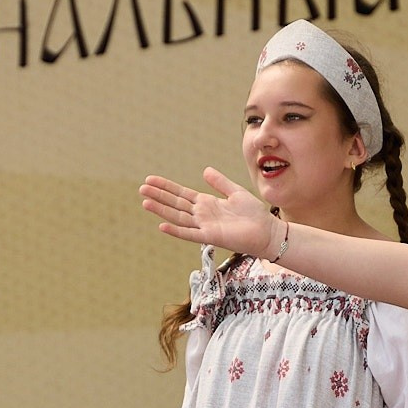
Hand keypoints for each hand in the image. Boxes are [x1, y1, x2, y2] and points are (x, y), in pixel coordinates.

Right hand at [140, 169, 284, 258]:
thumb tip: (204, 171)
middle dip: (158, 196)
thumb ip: (220, 182)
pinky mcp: (210, 237)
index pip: (181, 194)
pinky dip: (176, 230)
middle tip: (141, 188)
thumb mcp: (235, 192)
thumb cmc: (254, 214)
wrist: (266, 231)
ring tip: (145, 202)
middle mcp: (202, 215)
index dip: (166, 187)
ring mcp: (204, 226)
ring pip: (178, 217)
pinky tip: (162, 225)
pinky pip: (189, 234)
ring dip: (161, 210)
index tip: (150, 180)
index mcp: (207, 203)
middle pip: (175, 204)